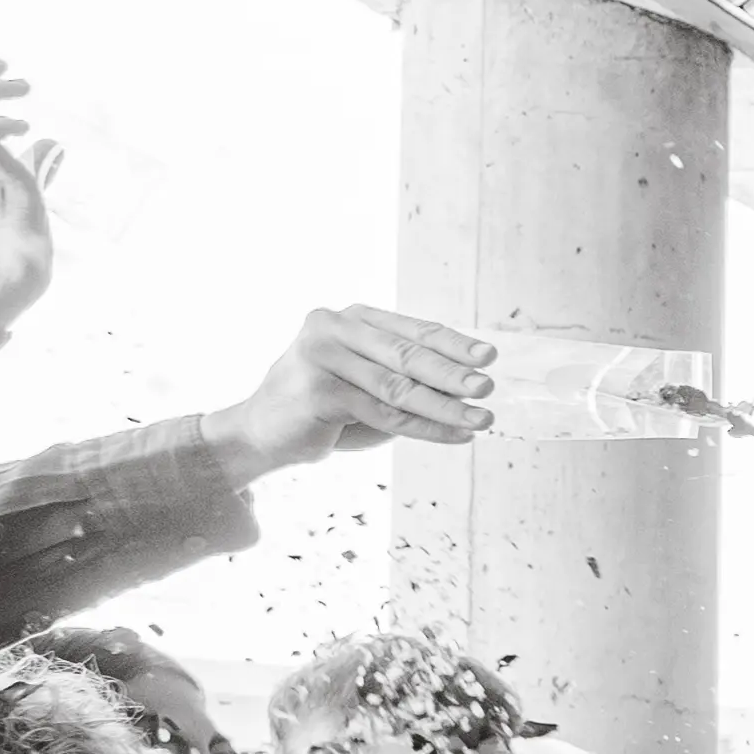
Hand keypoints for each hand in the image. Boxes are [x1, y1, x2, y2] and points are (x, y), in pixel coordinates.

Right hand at [216, 307, 494, 466]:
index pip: (413, 329)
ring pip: (398, 387)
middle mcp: (333, 328)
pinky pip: (383, 413)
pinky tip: (456, 436)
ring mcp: (321, 356)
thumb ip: (410, 378)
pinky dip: (425, 427)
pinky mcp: (317, 390)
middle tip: (489, 387)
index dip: (454, 344)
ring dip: (446, 407)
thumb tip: (471, 386)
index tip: (490, 357)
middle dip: (454, 373)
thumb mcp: (371, 383)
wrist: (263, 431)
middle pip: (407, 354)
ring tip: (482, 419)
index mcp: (351, 318)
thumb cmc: (327, 406)